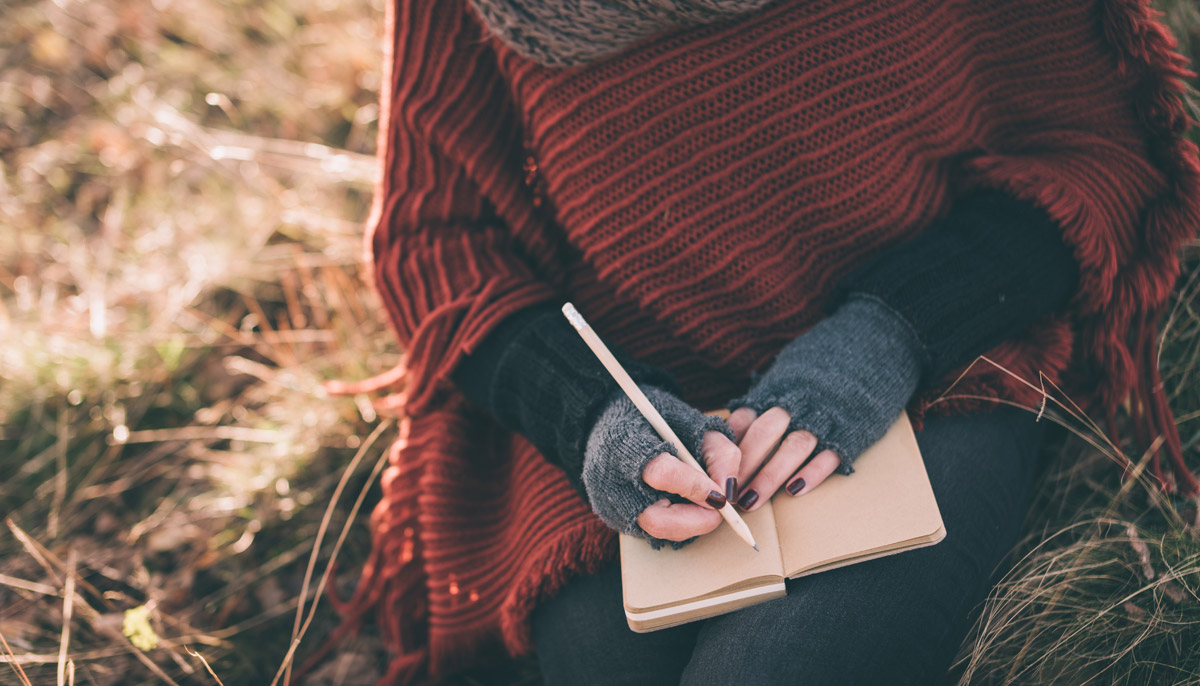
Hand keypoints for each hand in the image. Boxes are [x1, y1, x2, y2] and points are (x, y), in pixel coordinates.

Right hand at [582, 385, 739, 546]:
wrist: (611, 422)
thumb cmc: (656, 421)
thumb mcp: (693, 422)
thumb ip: (717, 452)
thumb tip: (730, 491)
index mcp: (624, 443)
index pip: (662, 473)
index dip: (696, 487)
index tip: (722, 496)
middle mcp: (610, 480)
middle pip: (656, 519)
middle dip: (697, 520)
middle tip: (719, 508)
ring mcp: (610, 504)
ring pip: (657, 531)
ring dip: (690, 522)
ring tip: (703, 501)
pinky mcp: (614, 519)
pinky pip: (652, 533)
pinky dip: (676, 523)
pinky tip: (684, 504)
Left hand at [722, 297, 927, 510]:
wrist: (872, 346)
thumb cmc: (821, 367)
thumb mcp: (787, 374)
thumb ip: (762, 398)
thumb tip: (732, 424)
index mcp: (778, 390)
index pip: (745, 420)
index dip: (728, 448)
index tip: (713, 470)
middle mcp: (798, 403)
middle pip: (763, 435)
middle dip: (743, 467)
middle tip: (725, 495)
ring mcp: (825, 417)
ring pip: (792, 448)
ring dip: (768, 477)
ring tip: (750, 501)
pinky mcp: (850, 430)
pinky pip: (829, 454)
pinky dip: (812, 473)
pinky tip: (794, 491)